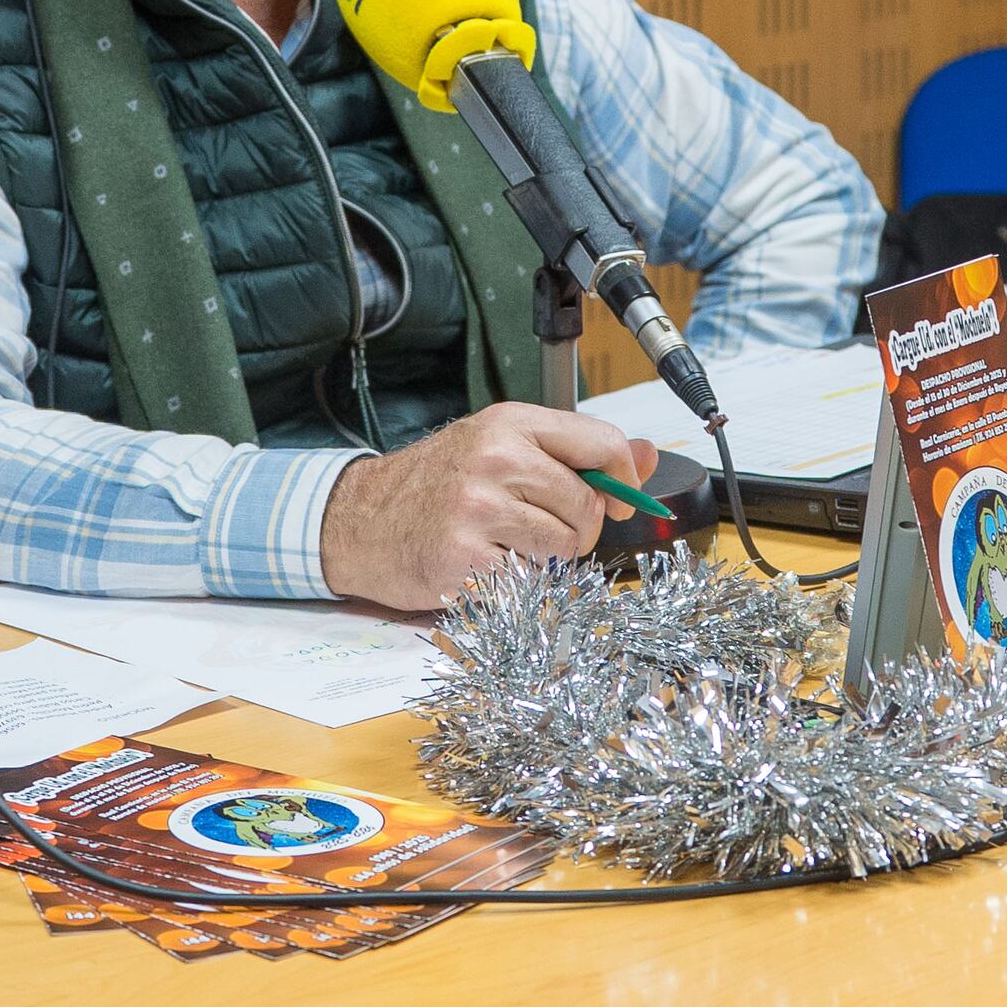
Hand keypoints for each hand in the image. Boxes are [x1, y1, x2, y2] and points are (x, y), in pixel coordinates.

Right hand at [320, 403, 660, 613]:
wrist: (358, 520)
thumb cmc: (436, 485)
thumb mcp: (501, 446)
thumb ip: (575, 451)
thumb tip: (647, 456)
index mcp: (509, 423)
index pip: (602, 444)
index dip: (621, 480)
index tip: (615, 499)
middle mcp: (494, 458)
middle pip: (588, 507)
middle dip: (577, 529)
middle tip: (540, 529)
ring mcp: (477, 509)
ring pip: (565, 548)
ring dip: (548, 560)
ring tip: (509, 546)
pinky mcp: (463, 558)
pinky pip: (529, 582)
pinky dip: (516, 584)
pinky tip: (484, 565)